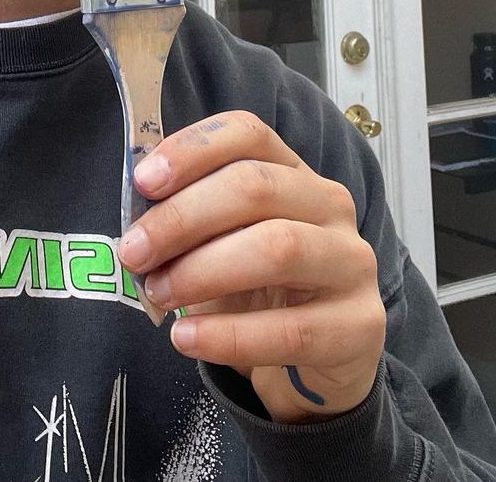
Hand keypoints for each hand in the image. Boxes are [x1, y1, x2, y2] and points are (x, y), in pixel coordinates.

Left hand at [117, 111, 385, 423]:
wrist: (319, 362)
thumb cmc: (260, 290)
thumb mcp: (225, 243)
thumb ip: (190, 223)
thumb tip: (134, 223)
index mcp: (294, 172)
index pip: (248, 134)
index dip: (193, 149)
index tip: (144, 182)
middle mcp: (329, 204)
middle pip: (255, 187)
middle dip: (183, 217)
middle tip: (135, 252)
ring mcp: (351, 262)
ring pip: (277, 247)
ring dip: (202, 271)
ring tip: (158, 294)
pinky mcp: (360, 325)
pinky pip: (291, 329)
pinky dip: (228, 334)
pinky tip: (186, 338)